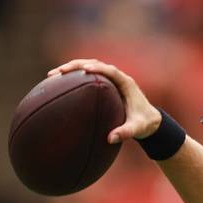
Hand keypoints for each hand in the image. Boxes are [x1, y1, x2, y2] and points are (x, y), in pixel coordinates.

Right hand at [47, 60, 161, 143]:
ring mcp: (110, 80)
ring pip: (89, 68)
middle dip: (76, 66)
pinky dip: (74, 78)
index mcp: (126, 84)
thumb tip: (110, 138)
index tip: (84, 70)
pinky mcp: (105, 85)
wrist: (150, 121)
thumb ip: (126, 133)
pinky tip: (58, 85)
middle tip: (59, 72)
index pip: (111, 71)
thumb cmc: (144, 124)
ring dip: (72, 69)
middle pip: (95, 64)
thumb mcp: (137, 129)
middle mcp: (117, 79)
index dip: (98, 68)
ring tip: (53, 76)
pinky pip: (88, 77)